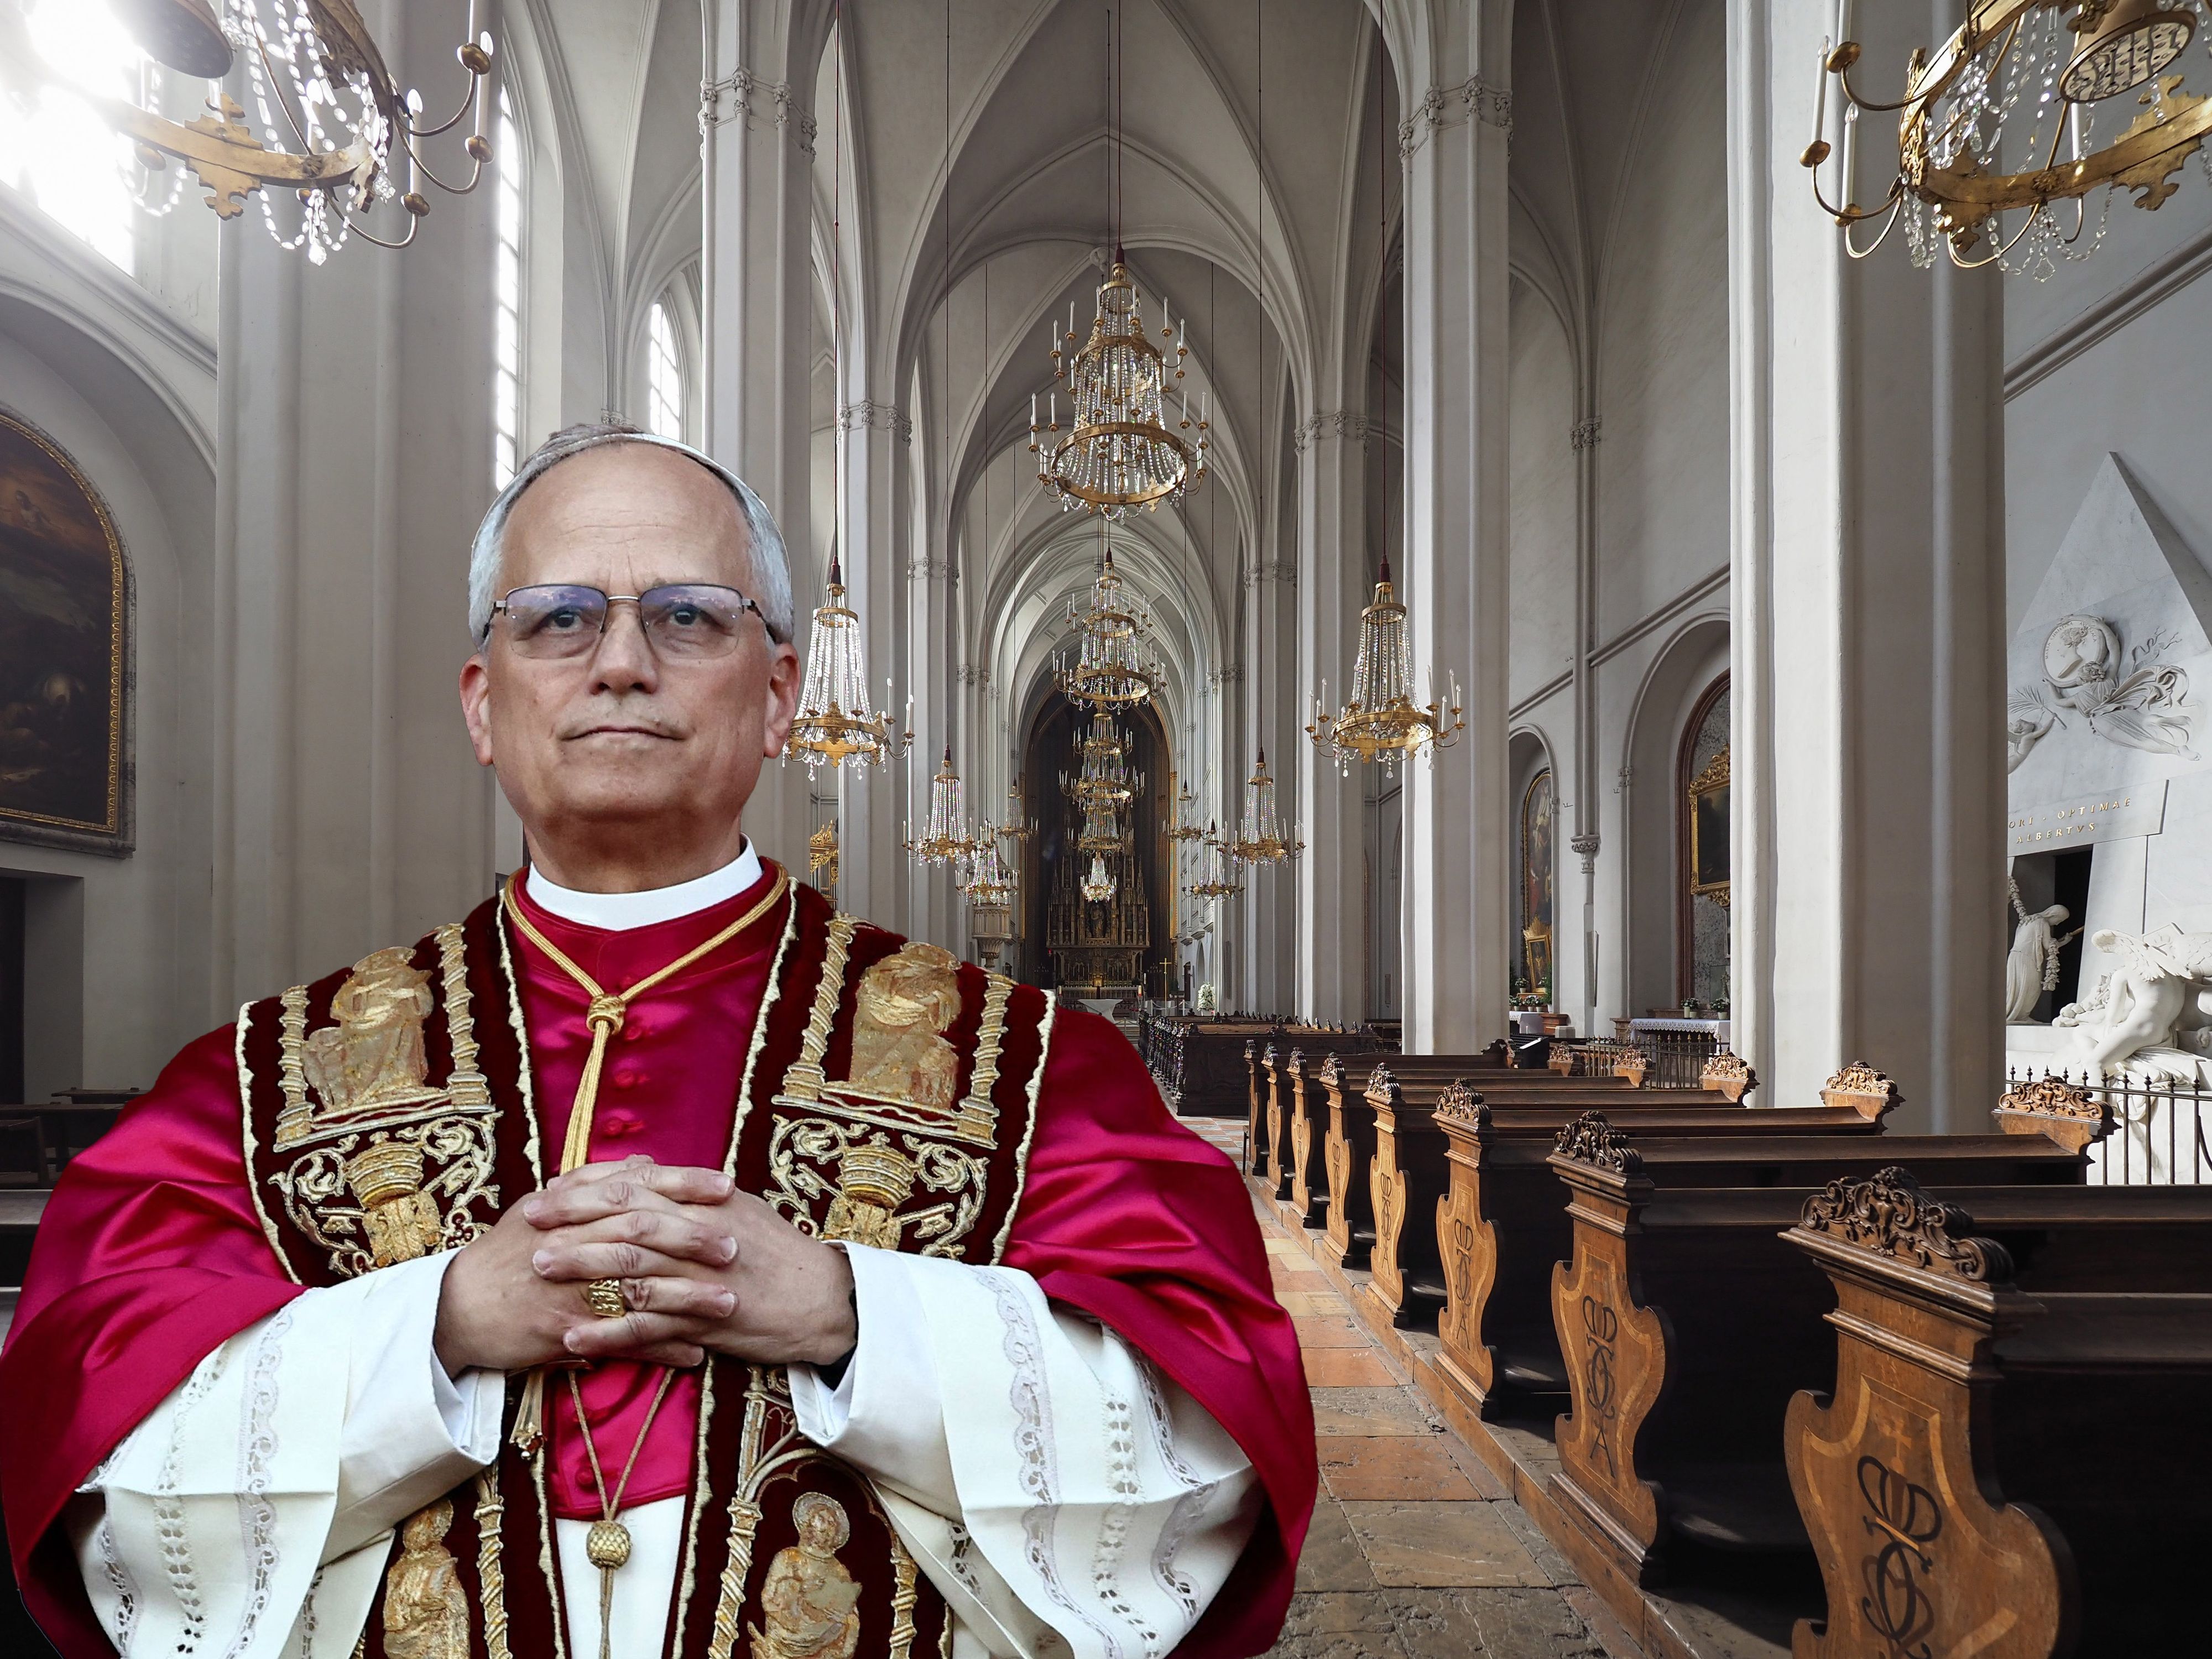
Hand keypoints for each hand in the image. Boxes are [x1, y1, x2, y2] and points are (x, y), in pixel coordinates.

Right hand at [433, 1157, 740, 1373]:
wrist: (456, 1307)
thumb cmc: (506, 1253)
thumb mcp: (544, 1206)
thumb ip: (597, 1182)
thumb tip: (647, 1162)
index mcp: (570, 1206)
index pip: (635, 1186)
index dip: (683, 1184)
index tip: (727, 1186)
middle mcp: (571, 1242)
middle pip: (641, 1234)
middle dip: (693, 1240)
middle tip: (736, 1247)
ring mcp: (568, 1288)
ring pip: (637, 1290)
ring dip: (688, 1299)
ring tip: (730, 1305)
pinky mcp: (563, 1332)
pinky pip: (620, 1341)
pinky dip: (659, 1348)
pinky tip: (695, 1354)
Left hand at [524, 1158, 856, 1367]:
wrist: (822, 1300)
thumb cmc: (778, 1253)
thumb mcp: (737, 1210)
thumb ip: (685, 1193)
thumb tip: (640, 1170)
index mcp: (708, 1203)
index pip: (639, 1186)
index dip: (590, 1188)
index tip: (549, 1191)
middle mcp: (702, 1234)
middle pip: (628, 1220)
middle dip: (574, 1220)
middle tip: (530, 1223)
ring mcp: (703, 1278)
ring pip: (633, 1268)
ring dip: (582, 1269)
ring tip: (540, 1268)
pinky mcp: (705, 1321)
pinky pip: (648, 1326)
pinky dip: (607, 1331)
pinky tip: (572, 1336)